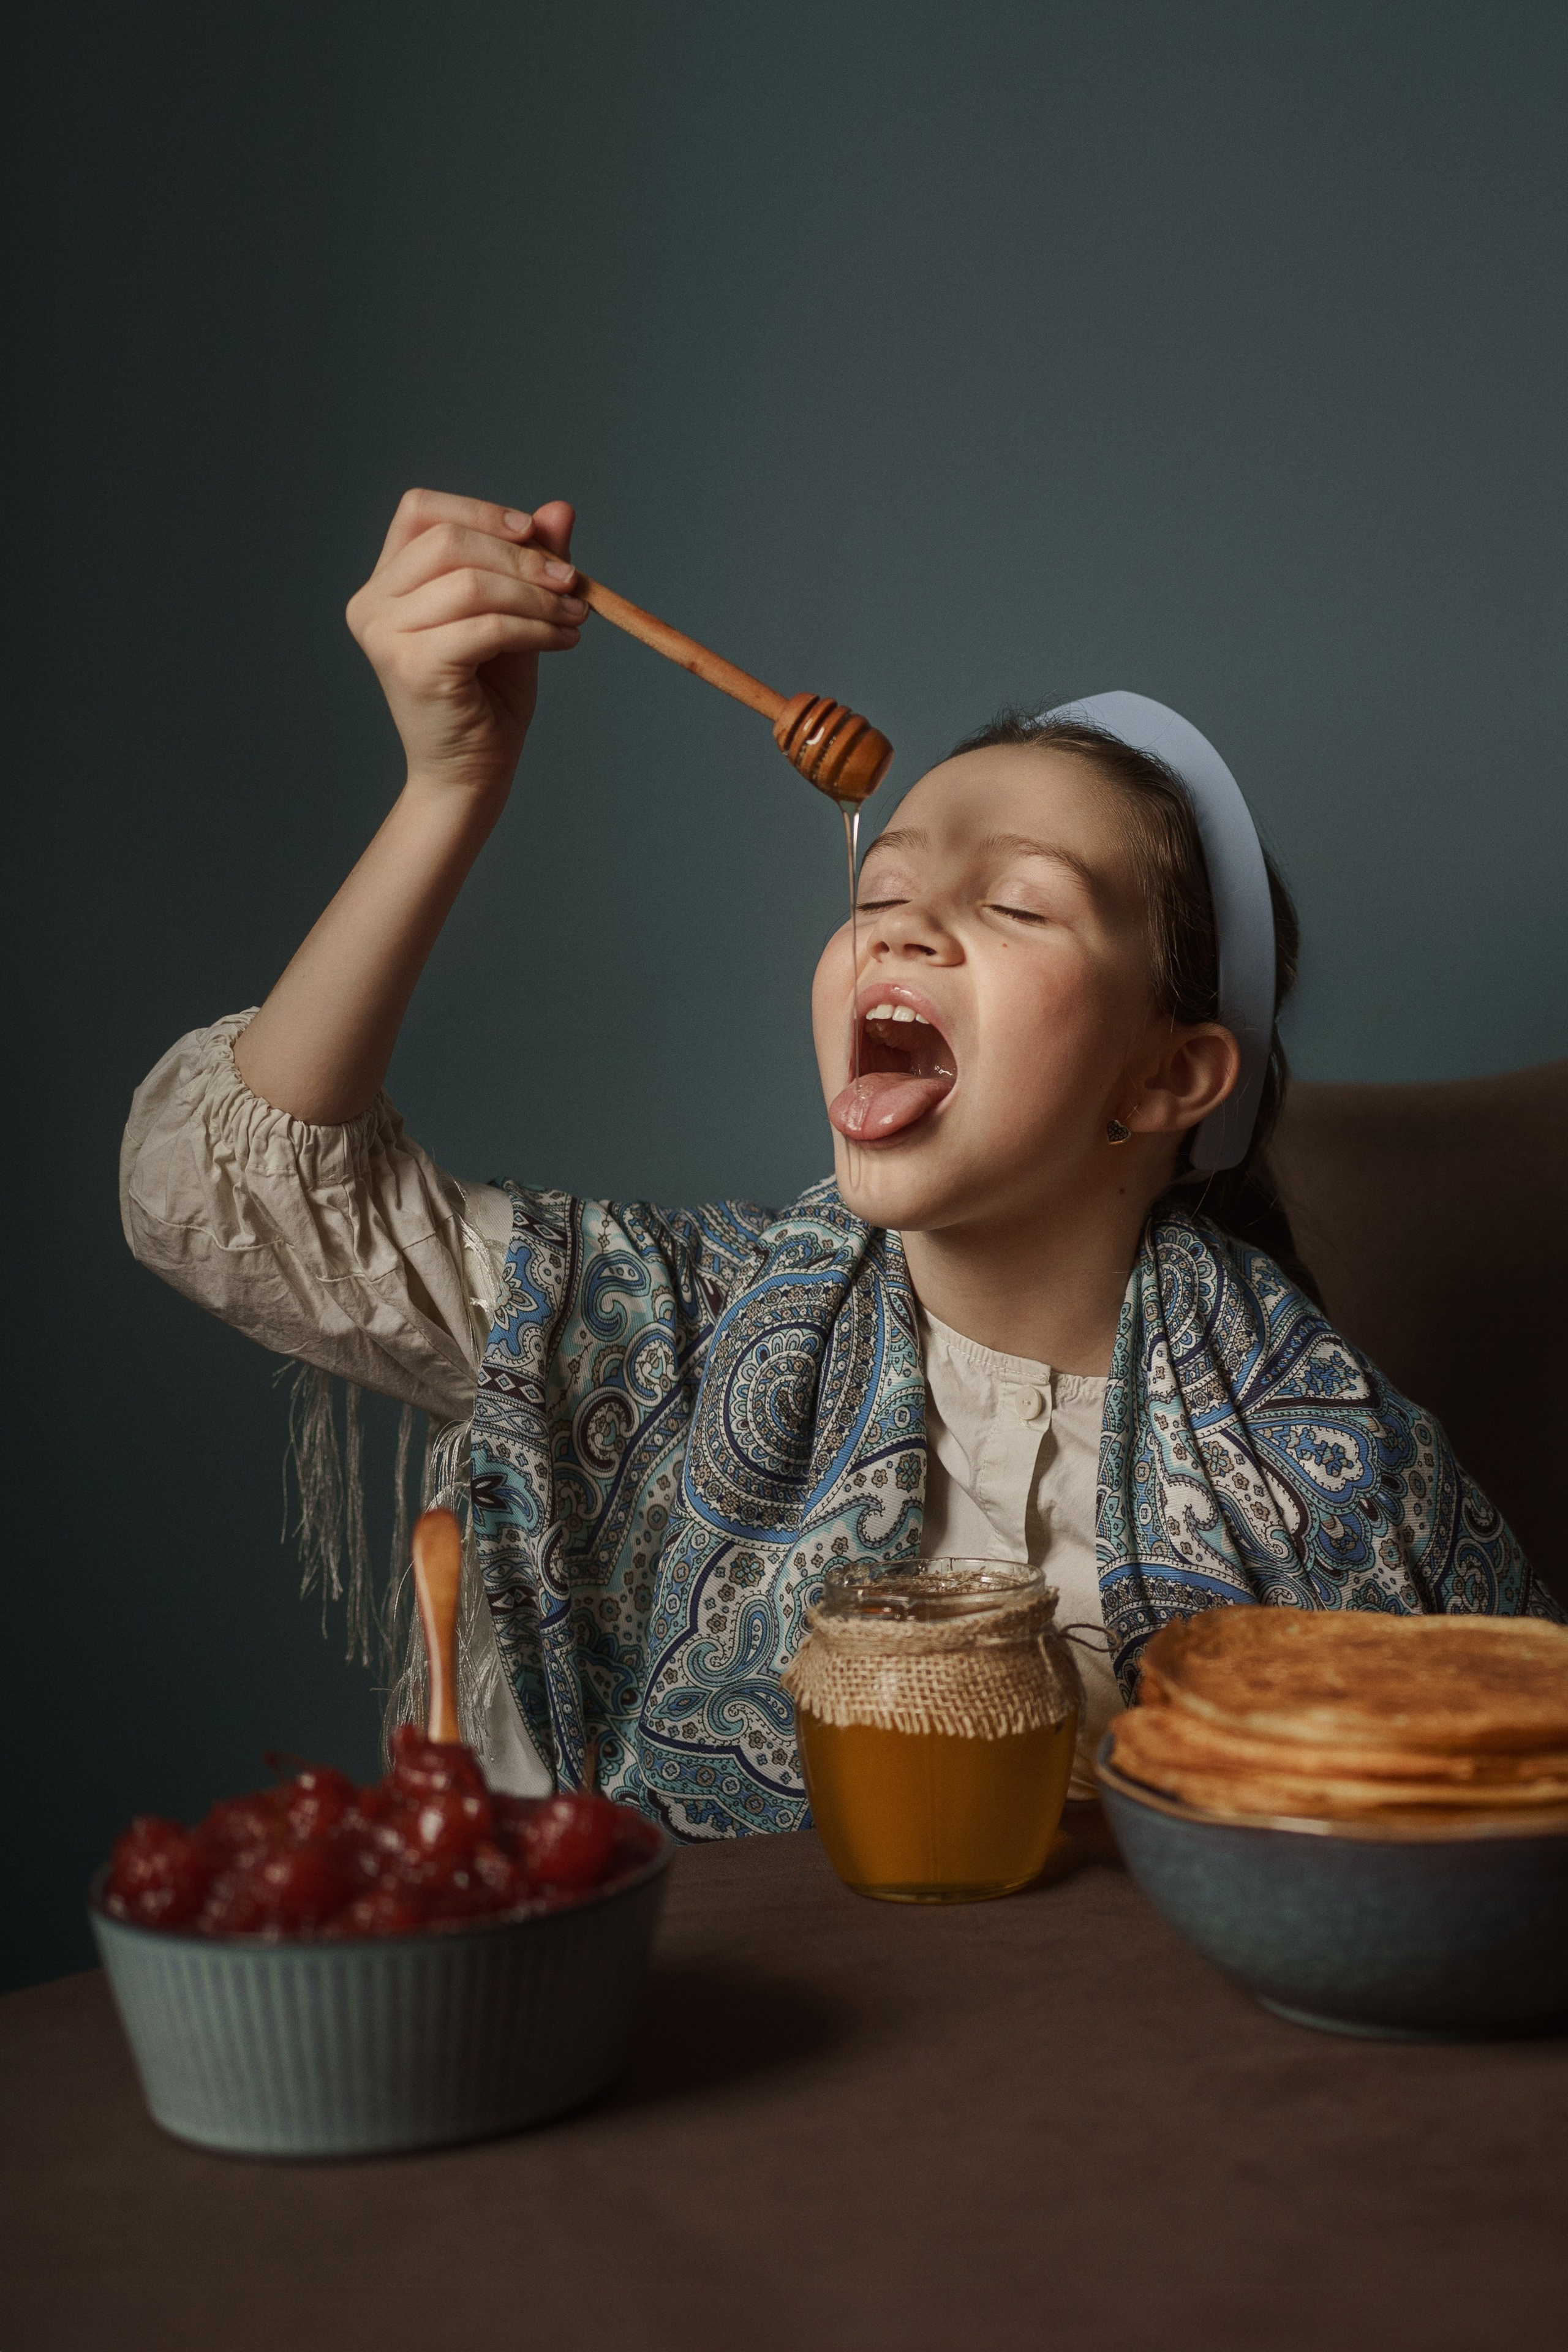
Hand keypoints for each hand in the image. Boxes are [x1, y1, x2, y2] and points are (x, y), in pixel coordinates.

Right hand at [346, 489, 583, 797]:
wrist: (472, 773)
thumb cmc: (488, 696)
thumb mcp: (514, 613)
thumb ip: (528, 562)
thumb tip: (560, 508)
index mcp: (387, 583)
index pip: (420, 512)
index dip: (478, 510)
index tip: (531, 531)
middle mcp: (373, 604)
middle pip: (448, 540)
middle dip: (520, 556)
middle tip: (571, 580)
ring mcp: (385, 635)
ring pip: (470, 583)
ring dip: (536, 596)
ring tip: (575, 614)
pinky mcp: (412, 666)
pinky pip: (486, 626)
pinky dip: (535, 627)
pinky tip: (564, 640)